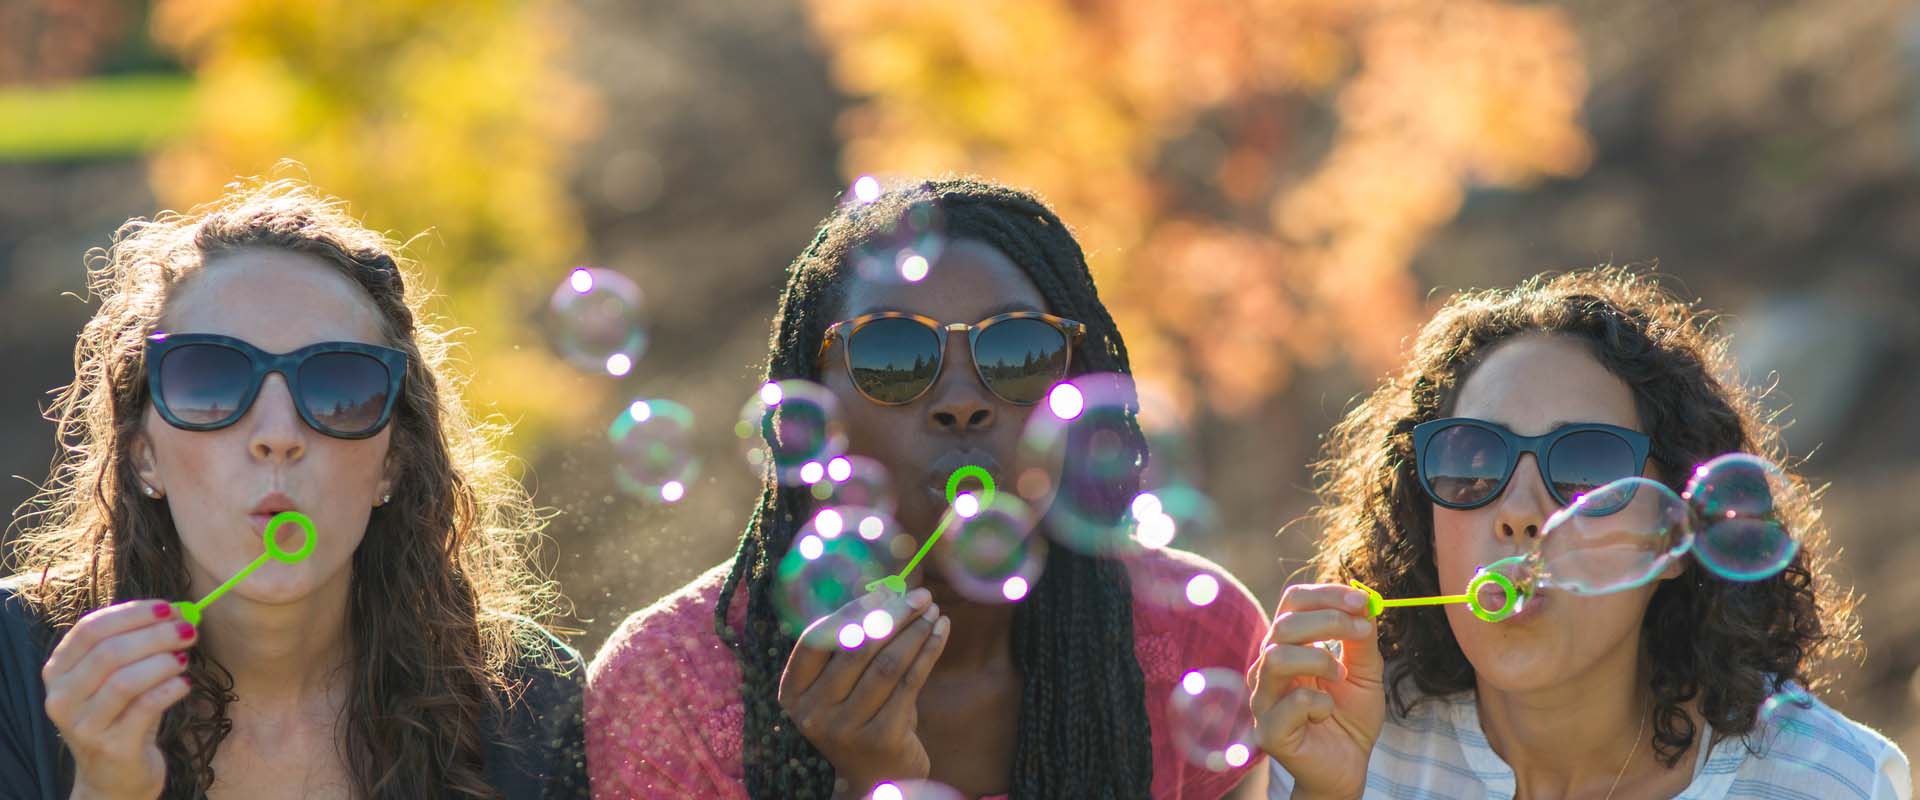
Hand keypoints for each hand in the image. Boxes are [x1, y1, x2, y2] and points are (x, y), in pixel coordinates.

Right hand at [43, 600, 196, 799]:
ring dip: (164, 662)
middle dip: (155, 635)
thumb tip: (176, 612)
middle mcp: (63, 698)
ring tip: (184, 659)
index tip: (168, 607)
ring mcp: (84, 725)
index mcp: (58, 672)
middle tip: (188, 630)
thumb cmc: (121, 717)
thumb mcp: (116, 679)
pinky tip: (184, 685)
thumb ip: (135, 646)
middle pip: (109, 652)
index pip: (90, 629)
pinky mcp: (112, 746)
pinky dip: (171, 689)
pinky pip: (146, 707)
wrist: (115, 777)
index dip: (132, 613)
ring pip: (125, 680)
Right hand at [778, 587, 949, 796]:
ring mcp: (844, 730)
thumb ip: (854, 645)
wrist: (877, 776)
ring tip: (934, 611)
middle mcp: (812, 714)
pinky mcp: (881, 739)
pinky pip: (910, 683)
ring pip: (887, 664)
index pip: (815, 639)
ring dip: (915, 631)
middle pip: (856, 649)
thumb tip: (886, 591)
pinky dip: (929, 651)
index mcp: (792, 693)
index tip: (883, 592)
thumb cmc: (861, 715)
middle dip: (893, 616)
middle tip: (921, 596)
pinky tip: (941, 632)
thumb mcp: (844, 685)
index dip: (849, 612)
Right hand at [1247, 584, 1383, 799]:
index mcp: (1288, 645)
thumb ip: (1361, 639)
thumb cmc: (1350, 716)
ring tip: (1341, 677)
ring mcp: (1263, 698)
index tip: (1362, 600)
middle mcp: (1268, 667)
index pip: (1293, 603)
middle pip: (1284, 624)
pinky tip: (1327, 714)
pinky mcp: (1268, 730)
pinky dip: (1320, 704)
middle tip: (1361, 633)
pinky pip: (1292, 702)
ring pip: (1277, 658)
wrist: (1348, 766)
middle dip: (1329, 621)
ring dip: (1320, 660)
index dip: (1326, 595)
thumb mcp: (1365, 672)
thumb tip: (1365, 603)